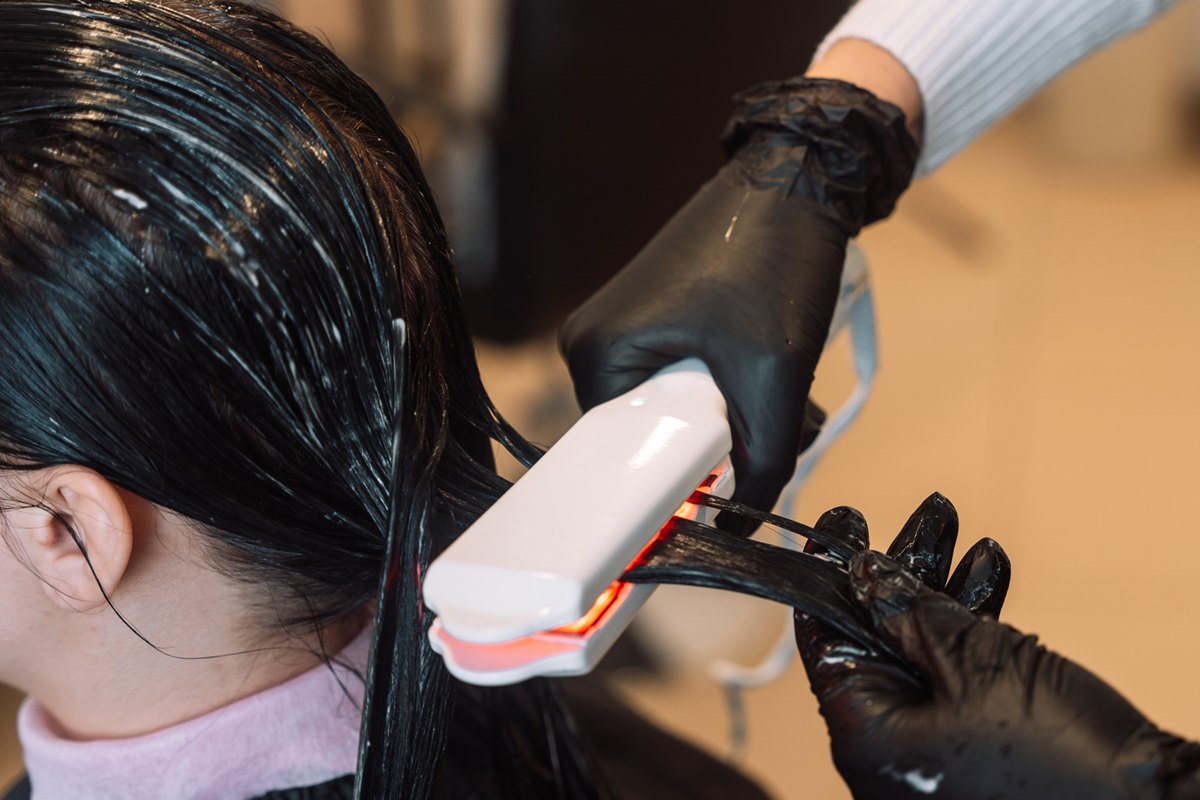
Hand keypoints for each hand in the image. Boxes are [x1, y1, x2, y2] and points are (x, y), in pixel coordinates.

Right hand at [560, 78, 916, 520]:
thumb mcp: (774, 376)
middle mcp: (593, 340)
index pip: (616, 457)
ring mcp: (622, 326)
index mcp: (595, 353)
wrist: (798, 177)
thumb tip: (742, 525)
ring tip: (775, 380)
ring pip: (676, 410)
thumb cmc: (774, 259)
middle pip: (651, 435)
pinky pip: (683, 380)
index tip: (710, 497)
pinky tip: (762, 361)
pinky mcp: (653, 316)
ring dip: (731, 414)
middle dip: (715, 441)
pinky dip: (729, 386)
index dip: (667, 484)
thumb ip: (761, 464)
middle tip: (768, 416)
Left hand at [797, 494, 1199, 799]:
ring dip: (940, 585)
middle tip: (907, 517)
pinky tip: (986, 568)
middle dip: (898, 569)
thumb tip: (866, 575)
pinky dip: (972, 625)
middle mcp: (892, 752)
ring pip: (924, 650)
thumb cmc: (1059, 757)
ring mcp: (938, 752)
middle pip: (878, 639)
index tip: (840, 526)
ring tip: (951, 524)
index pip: (826, 642)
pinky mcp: (984, 748)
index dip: (831, 576)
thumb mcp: (972, 662)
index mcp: (867, 738)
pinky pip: (961, 676)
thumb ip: (908, 612)